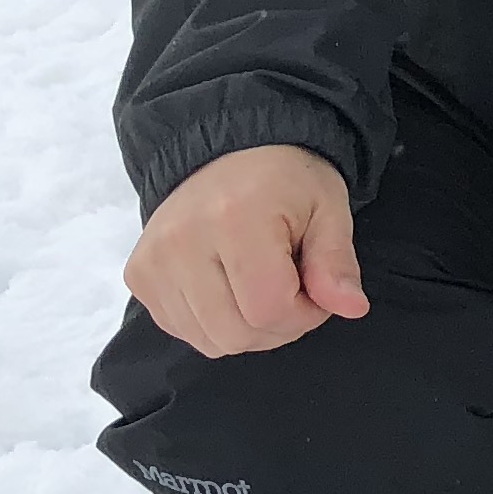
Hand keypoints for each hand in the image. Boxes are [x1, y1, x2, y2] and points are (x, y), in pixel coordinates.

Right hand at [126, 143, 366, 355]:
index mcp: (234, 219)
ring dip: (246, 329)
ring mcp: (152, 261)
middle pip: (236, 334)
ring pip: (208, 341)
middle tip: (292, 289)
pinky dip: (214, 323)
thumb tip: (352, 309)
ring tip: (260, 286)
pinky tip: (229, 287)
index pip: (269, 310)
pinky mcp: (139, 275)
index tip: (316, 289)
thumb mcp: (329, 210)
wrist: (228, 152)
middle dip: (277, 326)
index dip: (305, 314)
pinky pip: (182, 331)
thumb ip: (337, 263)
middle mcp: (181, 242)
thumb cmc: (286, 181)